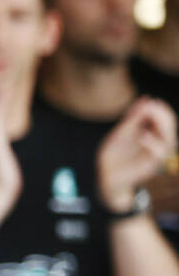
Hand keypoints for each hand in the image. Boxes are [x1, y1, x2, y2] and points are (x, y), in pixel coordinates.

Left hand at [98, 97, 177, 212]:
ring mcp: (155, 155)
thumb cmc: (114, 155)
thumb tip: (145, 99)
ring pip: (170, 140)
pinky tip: (142, 135)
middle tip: (152, 105)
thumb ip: (132, 119)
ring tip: (149, 114)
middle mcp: (158, 144)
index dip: (160, 109)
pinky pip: (160, 154)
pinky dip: (153, 143)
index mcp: (152, 134)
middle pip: (170, 127)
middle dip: (163, 114)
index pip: (164, 118)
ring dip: (161, 125)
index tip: (149, 101)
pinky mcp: (151, 166)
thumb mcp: (121, 133)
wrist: (106, 176)